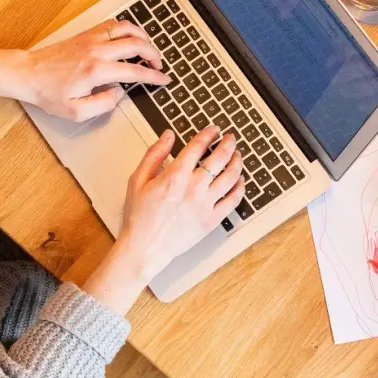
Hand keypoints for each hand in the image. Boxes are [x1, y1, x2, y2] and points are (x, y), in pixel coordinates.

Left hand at [13, 20, 169, 121]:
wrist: (28, 74)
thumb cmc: (49, 94)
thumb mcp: (76, 112)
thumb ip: (103, 105)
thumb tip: (119, 93)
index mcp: (97, 71)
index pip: (135, 71)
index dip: (153, 77)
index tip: (164, 80)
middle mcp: (97, 50)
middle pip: (136, 44)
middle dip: (154, 54)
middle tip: (159, 66)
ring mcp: (91, 39)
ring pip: (127, 28)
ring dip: (143, 37)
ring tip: (149, 49)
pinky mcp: (86, 34)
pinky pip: (113, 24)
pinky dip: (127, 29)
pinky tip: (130, 38)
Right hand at [111, 128, 245, 281]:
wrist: (145, 248)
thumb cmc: (139, 217)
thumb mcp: (138, 180)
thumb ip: (154, 154)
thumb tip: (168, 135)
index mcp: (175, 175)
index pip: (198, 146)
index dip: (208, 134)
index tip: (213, 130)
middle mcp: (194, 187)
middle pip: (220, 158)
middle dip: (228, 143)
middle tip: (230, 138)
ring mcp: (206, 204)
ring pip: (231, 177)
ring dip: (237, 162)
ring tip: (238, 155)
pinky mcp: (212, 220)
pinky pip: (233, 201)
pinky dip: (239, 188)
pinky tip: (240, 181)